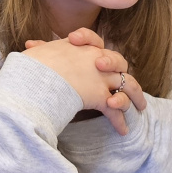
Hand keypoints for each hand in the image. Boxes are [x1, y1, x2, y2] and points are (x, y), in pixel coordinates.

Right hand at [24, 29, 145, 134]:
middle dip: (123, 72)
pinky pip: (114, 111)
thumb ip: (41, 48)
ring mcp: (102, 79)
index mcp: (84, 47)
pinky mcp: (101, 97)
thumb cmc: (36, 62)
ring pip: (127, 85)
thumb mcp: (40, 51)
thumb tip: (31, 44)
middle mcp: (97, 60)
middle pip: (120, 62)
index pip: (95, 41)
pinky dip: (119, 121)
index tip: (89, 53)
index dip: (94, 45)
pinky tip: (122, 130)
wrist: (41, 74)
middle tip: (127, 83)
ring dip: (134, 97)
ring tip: (141, 106)